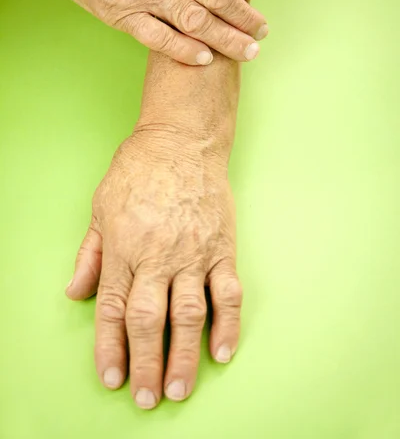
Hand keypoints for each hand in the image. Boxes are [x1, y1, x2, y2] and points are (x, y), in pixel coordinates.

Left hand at [66, 127, 241, 408]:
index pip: (114, 310)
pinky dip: (227, 324)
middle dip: (146, 365)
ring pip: (188, 315)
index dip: (111, 348)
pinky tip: (222, 351)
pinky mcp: (221, 247)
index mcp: (123, 248)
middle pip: (149, 321)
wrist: (181, 142)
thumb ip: (90, 254)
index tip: (112, 377)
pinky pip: (228, 292)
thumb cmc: (138, 170)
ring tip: (180, 388)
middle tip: (146, 398)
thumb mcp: (100, 207)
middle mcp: (157, 257)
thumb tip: (77, 293)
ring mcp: (193, 253)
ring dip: (184, 356)